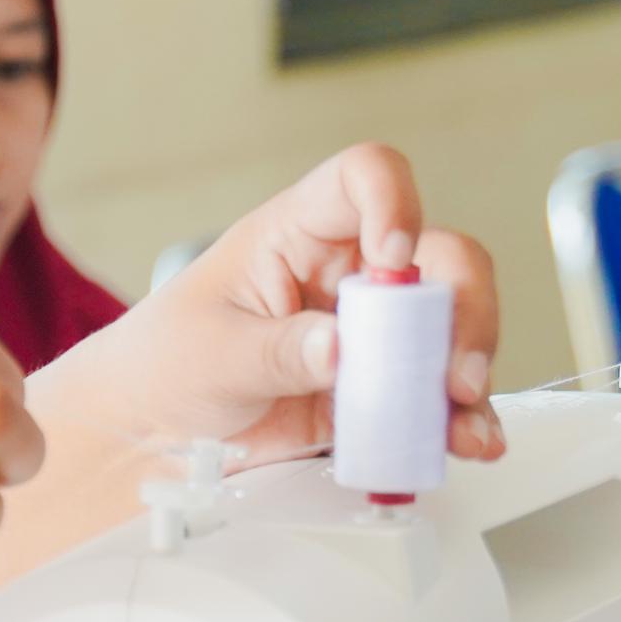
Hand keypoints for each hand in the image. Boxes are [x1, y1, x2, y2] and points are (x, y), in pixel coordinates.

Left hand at [34, 143, 505, 466]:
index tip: (395, 256)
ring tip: (460, 420)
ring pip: (453, 328)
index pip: (362, 180)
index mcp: (298, 234)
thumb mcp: (212, 353)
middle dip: (462, 308)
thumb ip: (277, 351)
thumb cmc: (168, 364)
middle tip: (450, 368)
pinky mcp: (382, 391)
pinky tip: (468, 441)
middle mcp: (350, 273)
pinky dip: (460, 422)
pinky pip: (437, 398)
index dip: (392, 202)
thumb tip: (339, 348)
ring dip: (468, 371)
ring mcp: (373, 334)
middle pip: (440, 257)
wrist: (152, 436)